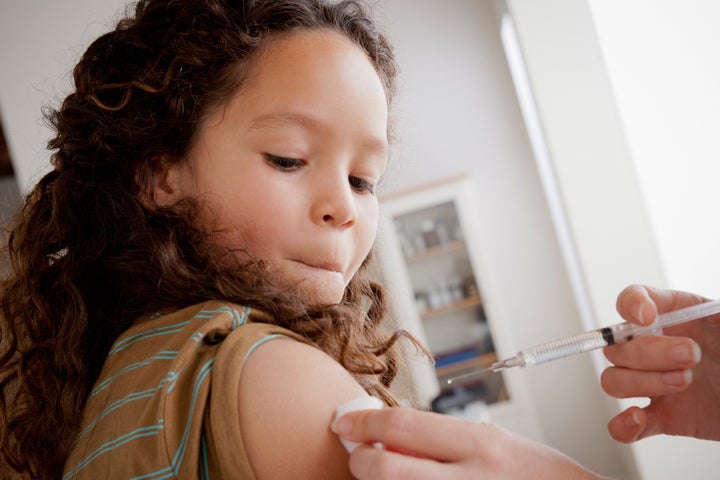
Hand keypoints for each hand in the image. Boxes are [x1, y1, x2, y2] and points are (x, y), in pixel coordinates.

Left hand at [333, 407, 604, 479]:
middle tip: (357, 458)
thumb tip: (391, 437)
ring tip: (381, 476)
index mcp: (480, 445)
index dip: (364, 422)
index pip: (404, 426)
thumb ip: (447, 441)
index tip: (343, 422)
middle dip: (361, 462)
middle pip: (387, 468)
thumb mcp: (498, 445)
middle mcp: (470, 479)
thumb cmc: (538, 478)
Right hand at [601, 285, 719, 441]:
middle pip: (618, 347)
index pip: (632, 300)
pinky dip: (623, 425)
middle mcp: (654, 348)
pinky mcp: (662, 417)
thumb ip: (716, 313)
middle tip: (691, 355)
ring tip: (682, 383)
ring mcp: (653, 383)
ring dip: (641, 383)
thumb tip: (711, 310)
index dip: (631, 305)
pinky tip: (637, 418)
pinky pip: (624, 424)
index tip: (647, 316)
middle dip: (651, 353)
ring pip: (614, 380)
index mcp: (672, 316)